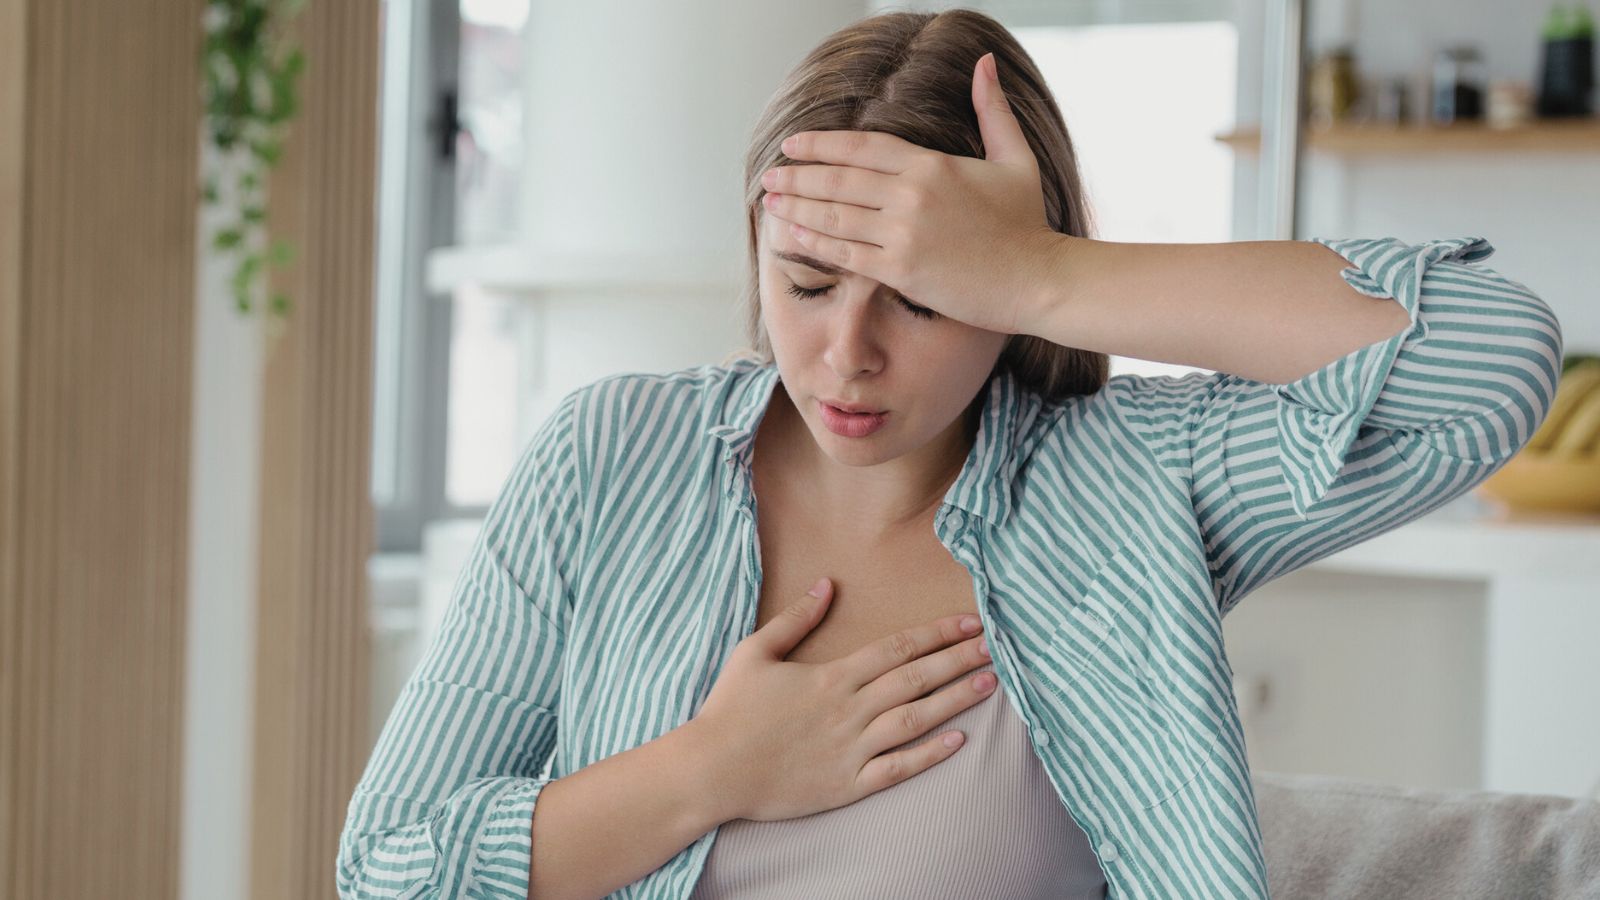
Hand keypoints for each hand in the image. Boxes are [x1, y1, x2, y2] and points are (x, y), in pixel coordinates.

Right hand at [690, 576, 999, 823]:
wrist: (711, 771)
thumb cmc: (729, 710)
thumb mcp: (755, 652)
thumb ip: (795, 618)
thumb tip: (827, 584)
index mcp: (832, 676)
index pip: (896, 648)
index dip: (937, 633)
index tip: (969, 622)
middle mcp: (849, 710)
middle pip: (916, 679)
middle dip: (958, 659)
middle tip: (994, 646)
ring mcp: (851, 749)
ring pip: (916, 720)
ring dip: (955, 700)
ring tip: (988, 684)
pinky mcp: (847, 785)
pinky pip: (897, 769)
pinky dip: (929, 755)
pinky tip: (958, 741)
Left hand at [758, 51, 1062, 336]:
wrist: (1038, 279)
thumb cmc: (1027, 224)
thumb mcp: (1015, 158)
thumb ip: (993, 111)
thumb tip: (984, 63)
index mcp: (932, 165)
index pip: (863, 146)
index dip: (822, 144)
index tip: (793, 145)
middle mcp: (911, 195)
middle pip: (839, 180)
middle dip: (798, 177)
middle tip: (768, 177)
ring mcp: (903, 234)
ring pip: (835, 216)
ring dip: (797, 209)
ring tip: (770, 204)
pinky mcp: (901, 270)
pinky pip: (846, 255)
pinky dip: (815, 244)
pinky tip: (792, 236)